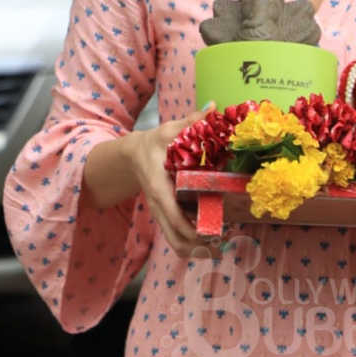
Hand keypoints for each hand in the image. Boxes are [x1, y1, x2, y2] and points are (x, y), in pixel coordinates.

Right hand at [124, 108, 216, 257]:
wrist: (132, 155)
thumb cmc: (152, 143)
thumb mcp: (168, 130)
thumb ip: (190, 121)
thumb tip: (212, 107)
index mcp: (160, 188)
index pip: (173, 216)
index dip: (192, 228)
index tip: (213, 230)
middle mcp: (160, 207)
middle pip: (176, 239)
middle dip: (200, 245)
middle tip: (224, 238)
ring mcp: (163, 214)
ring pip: (176, 244)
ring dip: (198, 249)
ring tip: (221, 243)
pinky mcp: (167, 217)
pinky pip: (177, 238)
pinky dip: (193, 243)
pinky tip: (212, 236)